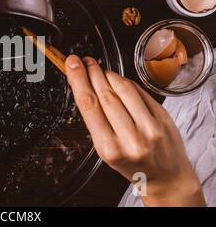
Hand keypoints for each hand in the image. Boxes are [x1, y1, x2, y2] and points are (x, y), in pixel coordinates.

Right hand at [65, 55, 205, 206]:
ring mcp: (149, 128)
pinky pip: (140, 92)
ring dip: (108, 74)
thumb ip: (97, 121)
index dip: (79, 80)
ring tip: (99, 69)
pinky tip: (118, 80)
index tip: (72, 64)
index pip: (89, 106)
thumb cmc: (132, 164)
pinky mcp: (163, 119)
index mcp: (109, 148)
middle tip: (84, 61)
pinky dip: (126, 82)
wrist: (165, 177)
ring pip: (123, 90)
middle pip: (105, 95)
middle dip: (92, 73)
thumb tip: (85, 85)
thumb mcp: (106, 150)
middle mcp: (130, 139)